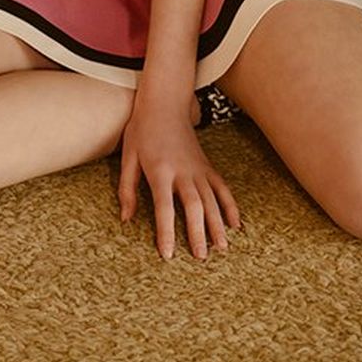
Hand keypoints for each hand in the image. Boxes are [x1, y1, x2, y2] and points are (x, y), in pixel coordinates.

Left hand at [118, 92, 240, 260]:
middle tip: (201, 258)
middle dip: (198, 232)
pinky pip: (222, 187)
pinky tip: (235, 225)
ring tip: (222, 249)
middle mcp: (182, 170)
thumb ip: (127, 188)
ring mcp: (198, 168)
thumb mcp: (128, 156)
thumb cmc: (142, 130)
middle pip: (194, 205)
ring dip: (217, 225)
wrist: (164, 103)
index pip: (164, 206)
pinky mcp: (207, 165)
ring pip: (211, 199)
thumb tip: (126, 219)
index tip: (169, 254)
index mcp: (160, 170)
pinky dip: (230, 205)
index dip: (166, 232)